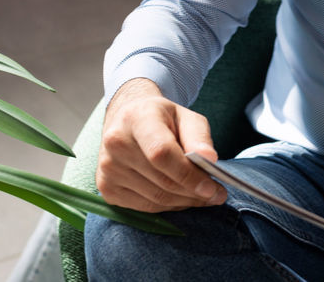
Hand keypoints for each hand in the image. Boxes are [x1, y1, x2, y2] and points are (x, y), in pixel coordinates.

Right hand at [95, 78, 227, 212]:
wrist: (128, 120)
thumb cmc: (162, 119)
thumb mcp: (186, 117)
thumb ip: (199, 137)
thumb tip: (210, 160)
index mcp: (137, 118)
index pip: (162, 153)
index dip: (189, 175)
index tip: (212, 188)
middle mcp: (116, 143)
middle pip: (161, 181)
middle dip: (194, 193)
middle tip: (216, 195)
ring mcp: (107, 168)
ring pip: (155, 199)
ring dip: (184, 202)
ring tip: (202, 196)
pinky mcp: (106, 188)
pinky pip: (145, 207)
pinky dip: (168, 206)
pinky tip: (180, 197)